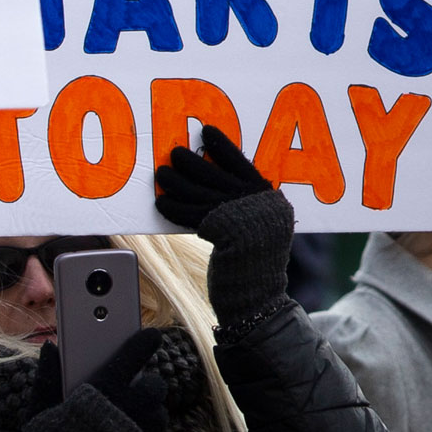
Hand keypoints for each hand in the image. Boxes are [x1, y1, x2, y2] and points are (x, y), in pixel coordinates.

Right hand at [27, 324, 176, 431]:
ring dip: (147, 408)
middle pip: (154, 385)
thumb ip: (48, 378)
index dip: (144, 342)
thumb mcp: (39, 413)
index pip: (132, 357)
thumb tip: (51, 349)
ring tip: (125, 411)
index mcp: (101, 394)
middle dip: (144, 382)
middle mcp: (127, 411)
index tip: (151, 334)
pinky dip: (144, 429)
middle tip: (128, 385)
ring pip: (158, 411)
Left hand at [154, 127, 294, 315]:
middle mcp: (259, 205)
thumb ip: (245, 207)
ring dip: (177, 181)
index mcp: (271, 200)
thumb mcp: (259, 230)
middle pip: (217, 174)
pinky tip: (161, 203)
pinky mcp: (220, 233)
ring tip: (161, 174)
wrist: (258, 300)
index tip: (206, 131)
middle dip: (192, 162)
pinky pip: (190, 214)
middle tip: (174, 152)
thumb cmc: (254, 266)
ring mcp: (241, 218)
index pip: (243, 164)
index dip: (223, 147)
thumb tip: (215, 181)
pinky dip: (173, 207)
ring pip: (200, 192)